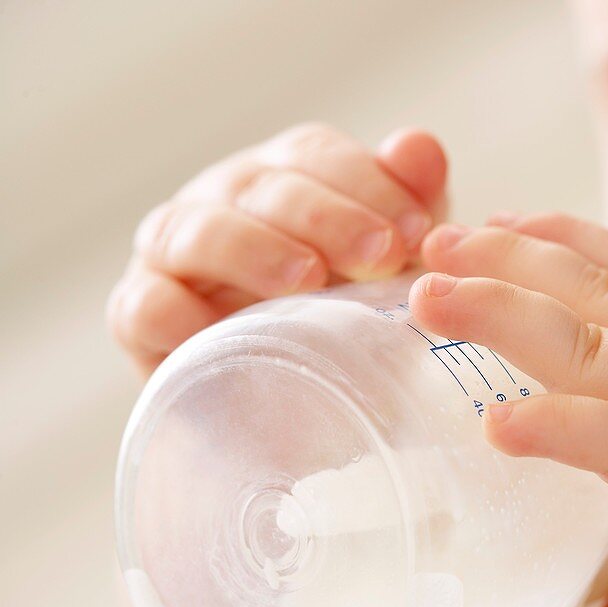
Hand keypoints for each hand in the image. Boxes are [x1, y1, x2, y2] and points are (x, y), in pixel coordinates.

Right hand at [108, 123, 447, 373]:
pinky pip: (145, 304)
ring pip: (199, 231)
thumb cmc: (351, 317)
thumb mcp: (395, 264)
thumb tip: (421, 148)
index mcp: (287, 177)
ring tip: (308, 281)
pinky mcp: (141, 317)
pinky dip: (173, 311)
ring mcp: (177, 254)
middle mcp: (226, 200)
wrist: (300, 411)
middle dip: (328, 217)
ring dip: (254, 250)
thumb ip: (412, 203)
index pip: (316, 155)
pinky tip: (215, 329)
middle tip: (381, 254)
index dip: (370, 184)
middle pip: (265, 187)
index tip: (420, 230)